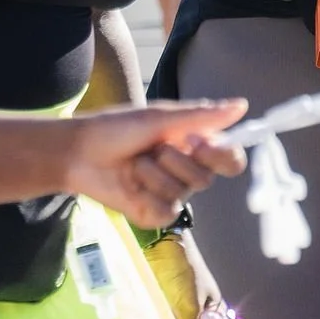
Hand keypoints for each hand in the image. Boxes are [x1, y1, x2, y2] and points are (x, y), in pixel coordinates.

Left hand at [58, 97, 248, 222]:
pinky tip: (131, 185)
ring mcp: (170, 193)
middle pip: (206, 178)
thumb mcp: (159, 118)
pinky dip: (147, 195)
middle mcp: (186, 171)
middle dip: (176, 160)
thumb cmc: (116, 128)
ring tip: (134, 163)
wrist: (78, 152)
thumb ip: (201, 116)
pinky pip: (167, 211)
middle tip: (154, 148)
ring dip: (154, 174)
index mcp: (193, 146)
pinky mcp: (153, 213)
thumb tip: (241, 105)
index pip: (229, 159)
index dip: (221, 155)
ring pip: (183, 194)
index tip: (195, 143)